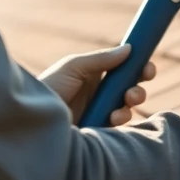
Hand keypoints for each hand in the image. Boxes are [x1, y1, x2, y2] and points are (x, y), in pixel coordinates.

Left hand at [39, 44, 155, 126]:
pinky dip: (120, 119)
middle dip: (138, 89)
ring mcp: (99, 113)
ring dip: (131, 104)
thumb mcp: (73, 67)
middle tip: (133, 93)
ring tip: (122, 106)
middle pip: (130, 88)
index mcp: (94, 74)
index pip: (123, 69)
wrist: (31, 120)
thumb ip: (101, 59)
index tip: (147, 69)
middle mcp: (98, 93)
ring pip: (127, 108)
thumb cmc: (47, 88)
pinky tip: (112, 118)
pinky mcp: (97, 131)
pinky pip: (118, 126)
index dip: (138, 68)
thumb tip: (128, 48)